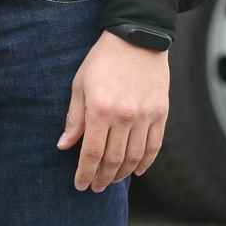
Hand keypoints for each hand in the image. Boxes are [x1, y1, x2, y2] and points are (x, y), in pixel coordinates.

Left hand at [57, 30, 170, 191]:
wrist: (137, 37)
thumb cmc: (102, 60)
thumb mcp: (80, 84)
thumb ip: (74, 118)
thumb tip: (63, 146)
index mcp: (100, 110)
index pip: (91, 153)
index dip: (84, 173)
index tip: (80, 185)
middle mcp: (124, 117)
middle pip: (113, 160)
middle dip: (102, 178)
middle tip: (95, 187)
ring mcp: (145, 116)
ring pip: (134, 158)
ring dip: (122, 174)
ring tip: (112, 180)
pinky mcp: (161, 113)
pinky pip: (154, 146)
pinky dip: (145, 163)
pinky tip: (137, 171)